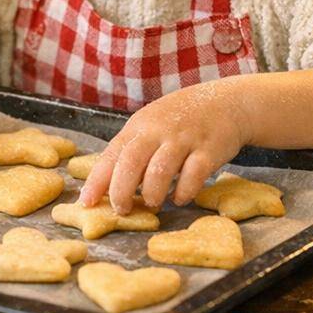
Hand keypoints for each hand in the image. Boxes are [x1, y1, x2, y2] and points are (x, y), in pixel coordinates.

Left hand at [80, 82, 252, 213]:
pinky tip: (180, 197)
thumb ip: (133, 151)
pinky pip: (193, 175)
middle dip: (121, 191)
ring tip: (152, 203)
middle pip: (131, 162)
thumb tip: (110, 186)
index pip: (111, 155)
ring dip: (152, 193)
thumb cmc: (180, 121)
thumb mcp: (151, 126)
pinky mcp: (209, 149)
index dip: (97, 181)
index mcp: (138, 126)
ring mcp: (184, 139)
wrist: (225, 103)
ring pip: (160, 170)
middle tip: (121, 210)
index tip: (86, 202)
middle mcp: (158, 130)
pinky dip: (184, 191)